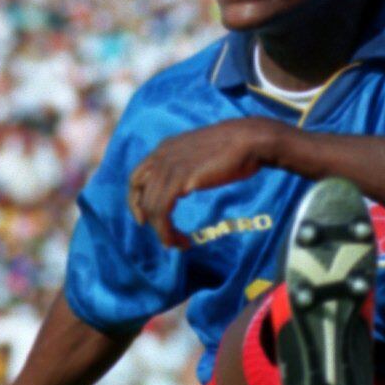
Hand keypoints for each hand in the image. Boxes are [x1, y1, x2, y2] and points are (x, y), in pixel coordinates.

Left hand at [128, 119, 289, 247]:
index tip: (145, 219)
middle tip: (164, 236)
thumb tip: (184, 186)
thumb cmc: (234, 149)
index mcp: (164, 149)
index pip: (136, 177)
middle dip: (147, 218)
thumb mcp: (200, 156)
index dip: (136, 200)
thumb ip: (187, 168)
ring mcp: (169, 166)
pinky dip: (166, 230)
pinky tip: (181, 240)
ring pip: (151, 206)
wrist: (248, 141)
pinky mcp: (179, 179)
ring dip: (162, 231)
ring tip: (178, 243)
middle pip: (139, 193)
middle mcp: (161, 156)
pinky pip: (162, 210)